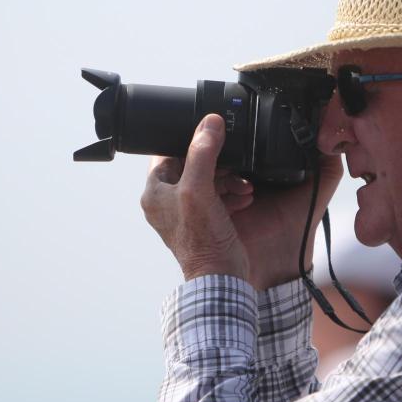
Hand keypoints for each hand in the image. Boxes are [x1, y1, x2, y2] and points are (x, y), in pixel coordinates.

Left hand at [141, 114, 341, 289]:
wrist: (221, 277)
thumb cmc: (202, 241)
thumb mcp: (199, 189)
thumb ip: (202, 153)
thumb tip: (209, 123)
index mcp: (155, 192)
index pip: (166, 152)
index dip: (188, 141)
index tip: (210, 135)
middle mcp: (167, 202)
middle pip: (190, 165)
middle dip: (216, 162)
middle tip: (233, 162)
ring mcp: (186, 213)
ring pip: (207, 181)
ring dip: (228, 178)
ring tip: (244, 184)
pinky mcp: (205, 222)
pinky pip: (217, 197)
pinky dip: (231, 193)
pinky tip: (246, 195)